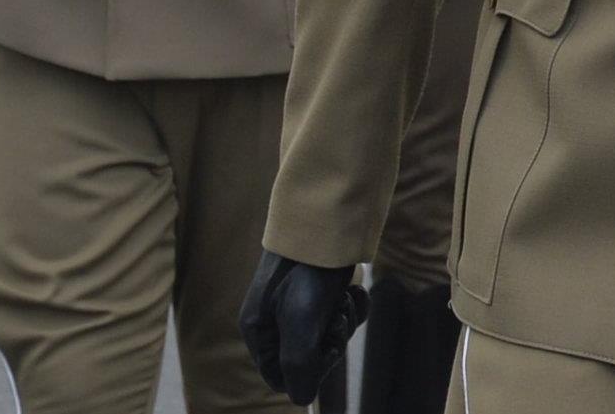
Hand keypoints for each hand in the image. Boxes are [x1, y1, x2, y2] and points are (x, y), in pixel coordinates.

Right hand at [236, 253, 366, 405]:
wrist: (327, 218)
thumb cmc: (308, 271)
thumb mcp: (300, 324)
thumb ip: (299, 367)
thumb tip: (302, 398)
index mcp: (259, 330)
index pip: (281, 377)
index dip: (308, 372)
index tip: (324, 349)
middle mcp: (275, 318)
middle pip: (308, 358)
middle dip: (330, 342)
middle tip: (336, 319)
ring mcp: (299, 302)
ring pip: (328, 335)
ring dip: (344, 322)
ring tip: (343, 300)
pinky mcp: (321, 287)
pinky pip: (341, 312)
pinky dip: (353, 305)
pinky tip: (355, 291)